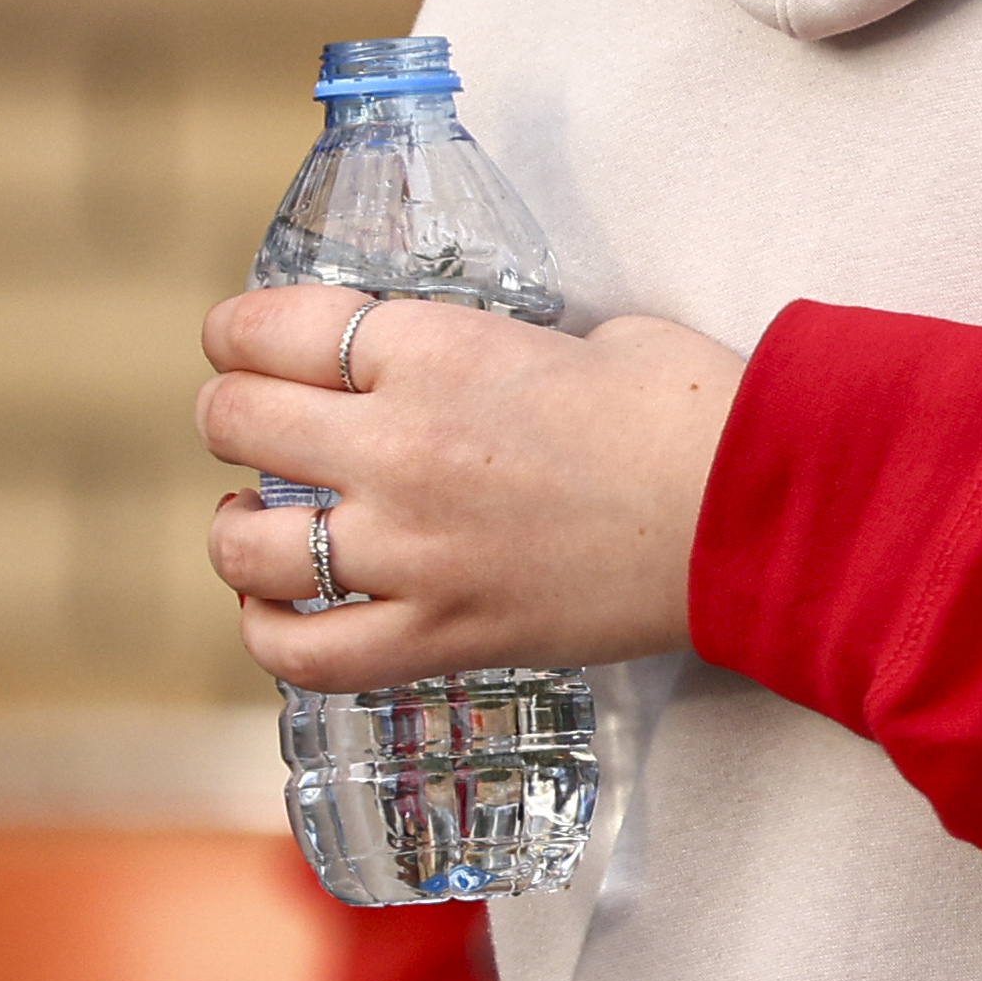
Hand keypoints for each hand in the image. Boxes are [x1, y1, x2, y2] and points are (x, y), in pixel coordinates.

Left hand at [205, 286, 738, 686]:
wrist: (750, 509)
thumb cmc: (688, 410)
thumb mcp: (579, 334)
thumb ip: (494, 349)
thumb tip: (469, 367)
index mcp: (433, 349)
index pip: (268, 329)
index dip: (235, 333)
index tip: (238, 341)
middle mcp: (400, 446)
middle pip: (236, 421)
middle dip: (231, 416)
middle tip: (250, 423)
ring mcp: (412, 551)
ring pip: (244, 545)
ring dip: (234, 528)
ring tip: (251, 521)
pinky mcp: (443, 634)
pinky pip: (305, 652)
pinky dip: (268, 632)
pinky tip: (274, 607)